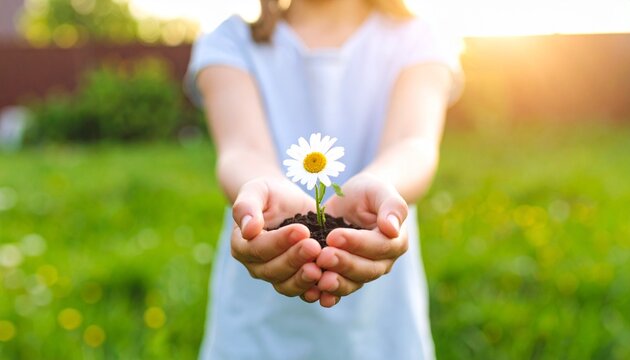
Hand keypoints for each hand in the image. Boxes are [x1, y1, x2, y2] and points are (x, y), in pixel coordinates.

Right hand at [230, 177, 323, 300]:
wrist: (288, 202)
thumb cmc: (269, 193)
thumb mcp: (256, 190)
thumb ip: (246, 207)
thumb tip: (248, 229)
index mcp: (242, 245)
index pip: (259, 249)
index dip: (279, 242)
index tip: (302, 230)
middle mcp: (257, 266)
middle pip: (273, 270)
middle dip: (295, 259)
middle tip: (315, 247)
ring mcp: (277, 276)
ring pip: (288, 285)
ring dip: (305, 279)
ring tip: (321, 268)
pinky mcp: (297, 279)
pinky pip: (305, 291)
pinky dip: (317, 291)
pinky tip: (330, 283)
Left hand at [315, 173, 408, 306]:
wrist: (351, 201)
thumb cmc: (368, 192)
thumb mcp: (379, 190)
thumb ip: (391, 207)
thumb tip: (392, 229)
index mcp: (396, 241)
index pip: (379, 246)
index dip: (357, 243)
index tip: (333, 236)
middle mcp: (383, 262)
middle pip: (367, 269)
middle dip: (344, 264)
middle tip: (322, 256)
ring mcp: (364, 271)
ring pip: (352, 283)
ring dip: (335, 283)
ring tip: (318, 278)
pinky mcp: (345, 276)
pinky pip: (338, 290)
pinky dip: (326, 294)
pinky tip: (313, 294)